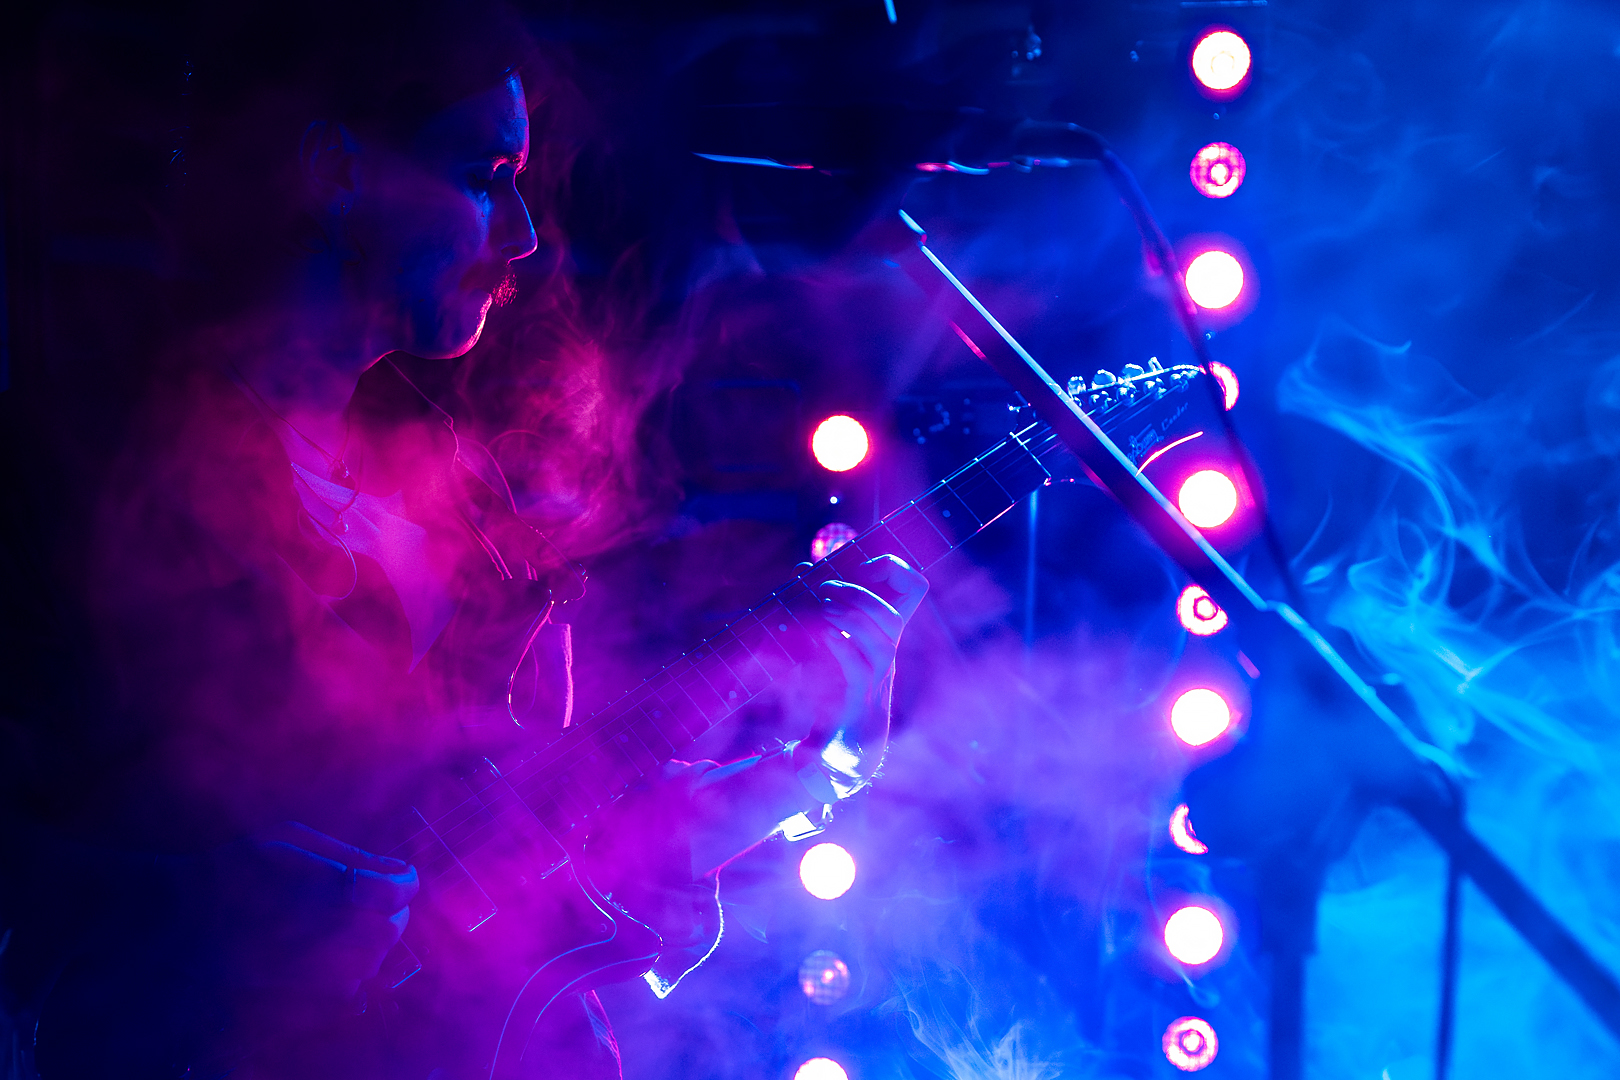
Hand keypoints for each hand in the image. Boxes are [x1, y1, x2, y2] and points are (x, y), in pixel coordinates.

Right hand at [210, 821, 418, 1000]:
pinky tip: (331, 948)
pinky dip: (352, 968)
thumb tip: (396, 867)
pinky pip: (349, 987)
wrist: (179, 917)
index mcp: (331, 889)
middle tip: (373, 895)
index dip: (405, 882)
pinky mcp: (297, 993)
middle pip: (391, 928)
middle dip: (390, 910)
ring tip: (349, 919)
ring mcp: (314, 968)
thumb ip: (350, 854)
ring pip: (374, 960)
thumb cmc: (236, 867)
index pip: (397, 892)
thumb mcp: (291, 840)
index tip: (400, 875)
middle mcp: (329, 933)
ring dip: (373, 939)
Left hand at [798, 554, 928, 794]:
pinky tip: (824, 634)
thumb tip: (801, 568)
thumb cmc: (834, 688)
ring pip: (883, 641)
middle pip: (894, 615)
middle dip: (862, 594)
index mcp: (884, 634)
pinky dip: (841, 646)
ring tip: (824, 607)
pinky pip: (857, 670)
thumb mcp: (828, 640)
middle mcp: (886, 654)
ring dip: (853, 617)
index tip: (866, 566)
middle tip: (827, 588)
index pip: (914, 591)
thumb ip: (819, 605)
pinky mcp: (857, 700)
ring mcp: (876, 678)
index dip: (897, 570)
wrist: (838, 745)